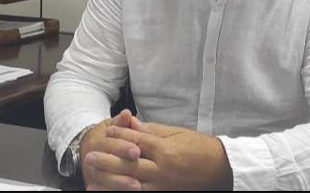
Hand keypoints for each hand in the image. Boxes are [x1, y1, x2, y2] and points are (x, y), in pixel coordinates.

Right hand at [81, 109, 144, 190]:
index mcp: (97, 141)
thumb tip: (127, 114)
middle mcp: (92, 158)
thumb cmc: (104, 136)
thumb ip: (120, 122)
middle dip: (123, 169)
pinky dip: (112, 190)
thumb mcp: (109, 125)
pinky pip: (103, 188)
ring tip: (136, 187)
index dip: (123, 148)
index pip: (110, 144)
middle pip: (106, 165)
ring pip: (105, 180)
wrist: (86, 149)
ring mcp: (92, 173)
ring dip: (120, 184)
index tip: (137, 151)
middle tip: (138, 172)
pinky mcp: (94, 184)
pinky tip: (126, 192)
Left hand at [104, 118, 232, 190]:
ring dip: (109, 185)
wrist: (220, 168)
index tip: (105, 132)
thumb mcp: (175, 133)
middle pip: (128, 165)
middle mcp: (162, 169)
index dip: (119, 137)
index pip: (136, 142)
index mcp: (165, 149)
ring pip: (131, 186)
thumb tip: (129, 123)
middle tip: (89, 157)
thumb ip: (150, 130)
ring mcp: (163, 186)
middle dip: (107, 161)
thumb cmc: (198, 147)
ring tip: (92, 182)